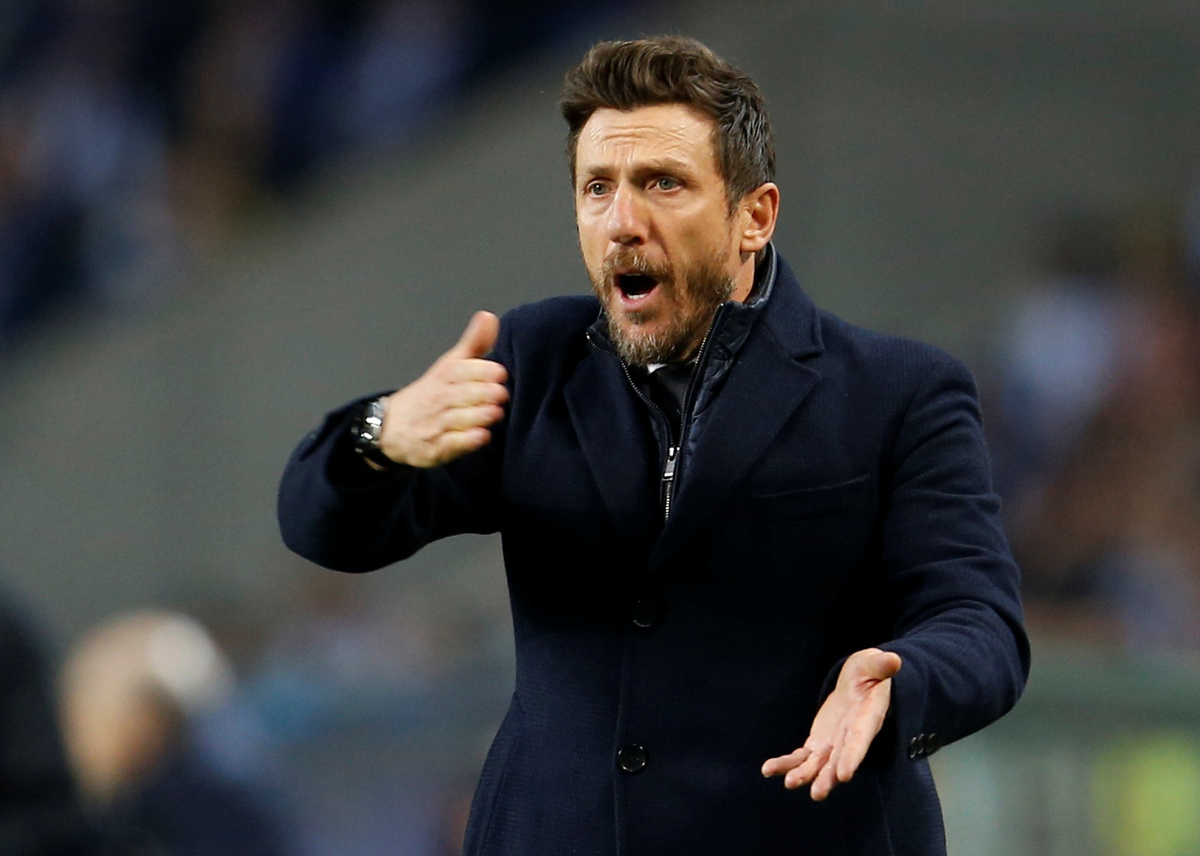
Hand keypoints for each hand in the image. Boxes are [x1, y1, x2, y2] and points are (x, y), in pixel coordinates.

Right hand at [378, 311, 508, 467]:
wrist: (390, 426)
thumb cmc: (431, 393)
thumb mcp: (449, 364)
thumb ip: (473, 343)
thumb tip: (488, 317)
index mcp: (445, 375)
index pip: (464, 370)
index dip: (484, 371)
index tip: (499, 374)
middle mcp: (440, 398)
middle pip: (465, 394)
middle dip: (486, 394)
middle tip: (500, 394)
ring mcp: (436, 424)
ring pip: (461, 418)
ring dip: (481, 415)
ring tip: (495, 413)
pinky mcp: (436, 448)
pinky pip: (453, 444)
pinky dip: (468, 440)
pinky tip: (482, 435)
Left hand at [761, 648, 901, 800]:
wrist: (861, 682)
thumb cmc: (870, 672)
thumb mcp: (874, 664)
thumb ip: (881, 666)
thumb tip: (894, 660)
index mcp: (866, 719)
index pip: (859, 740)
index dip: (852, 756)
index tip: (845, 774)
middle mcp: (850, 737)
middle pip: (839, 761)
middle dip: (827, 777)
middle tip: (817, 793)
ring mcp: (834, 743)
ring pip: (818, 764)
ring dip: (804, 775)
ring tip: (789, 783)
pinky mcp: (818, 743)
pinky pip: (801, 756)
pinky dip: (787, 763)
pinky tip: (768, 770)